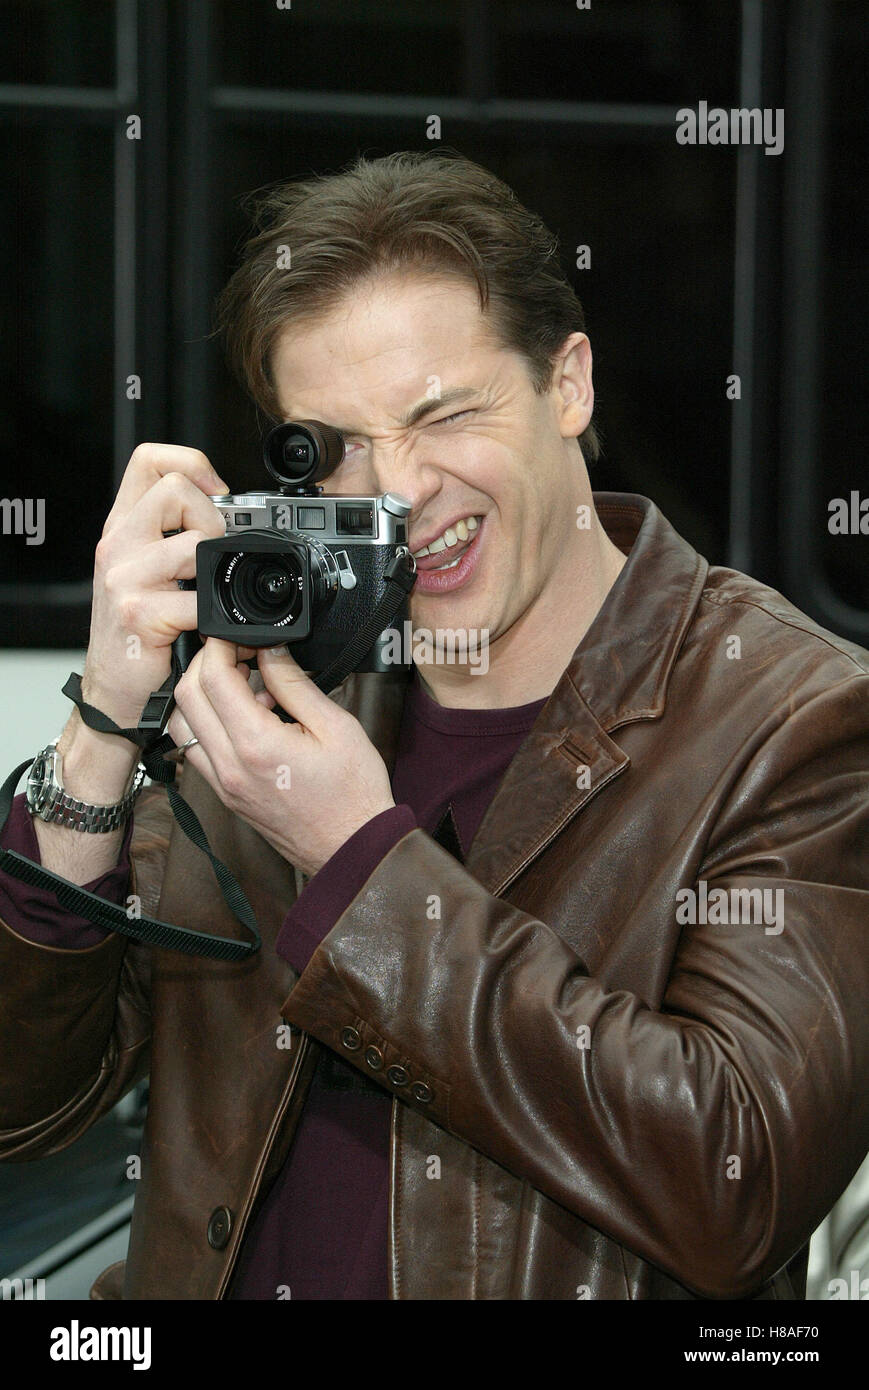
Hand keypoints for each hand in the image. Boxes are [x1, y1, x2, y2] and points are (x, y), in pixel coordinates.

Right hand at [83, 442, 228, 731]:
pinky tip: (210, 630)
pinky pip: (200, 601)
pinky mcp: (140, 612)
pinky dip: (218, 620)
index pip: (150, 461)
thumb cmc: (138, 635)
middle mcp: (118, 544)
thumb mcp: (148, 574)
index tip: (217, 491)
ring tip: (213, 598)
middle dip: (213, 518)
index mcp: (123, 527)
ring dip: (218, 573)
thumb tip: (233, 522)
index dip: (191, 463)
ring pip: (196, 543)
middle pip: (177, 489)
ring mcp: (125, 577)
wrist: (115, 691)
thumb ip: (176, 540)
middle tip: (216, 556)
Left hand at [166, 639, 395, 877]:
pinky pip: (196, 749)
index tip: (237, 634)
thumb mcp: (335, 725)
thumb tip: (269, 649)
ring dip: (201, 695)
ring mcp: (223, 784)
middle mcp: (230, 766)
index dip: (220, 645)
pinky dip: (207, 723)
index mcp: (257, 744)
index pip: (213, 678)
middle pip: (186, 696)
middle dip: (206, 663)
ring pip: (181, 724)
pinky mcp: (226, 794)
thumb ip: (294, 684)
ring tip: (242, 687)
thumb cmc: (353, 792)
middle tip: (239, 653)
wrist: (353, 847)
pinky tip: (245, 719)